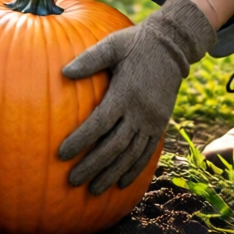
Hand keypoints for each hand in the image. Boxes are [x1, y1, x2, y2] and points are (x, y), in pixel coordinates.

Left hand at [58, 0, 216, 193]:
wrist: (172, 46)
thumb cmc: (135, 43)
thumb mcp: (113, 45)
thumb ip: (90, 59)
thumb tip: (64, 72)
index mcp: (125, 93)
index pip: (99, 123)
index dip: (81, 140)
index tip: (61, 154)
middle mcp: (140, 111)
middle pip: (114, 146)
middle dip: (92, 165)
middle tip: (72, 180)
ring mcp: (152, 120)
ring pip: (131, 154)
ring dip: (112, 173)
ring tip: (94, 190)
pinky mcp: (161, 123)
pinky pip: (147, 151)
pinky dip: (135, 169)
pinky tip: (122, 182)